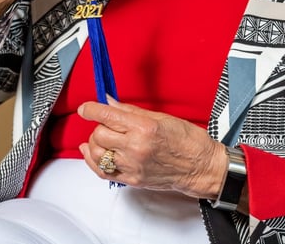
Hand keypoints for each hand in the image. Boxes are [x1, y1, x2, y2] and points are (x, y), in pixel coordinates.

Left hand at [78, 97, 227, 198]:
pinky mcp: (131, 180)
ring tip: (101, 137)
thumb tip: (110, 102)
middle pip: (99, 135)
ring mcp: (132, 166)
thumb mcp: (161, 117)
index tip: (84, 108)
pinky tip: (91, 153)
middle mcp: (136, 147)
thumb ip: (131, 111)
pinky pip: (103, 172)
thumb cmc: (187, 140)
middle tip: (105, 122)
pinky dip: (92, 161)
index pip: (108, 116)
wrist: (200, 166)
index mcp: (144, 127)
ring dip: (94, 143)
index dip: (91, 110)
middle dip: (98, 125)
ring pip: (97, 154)